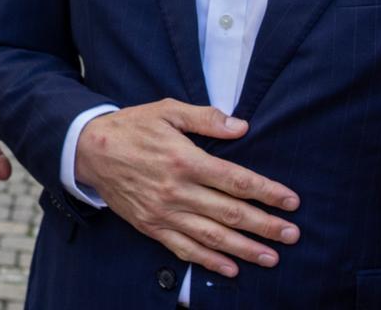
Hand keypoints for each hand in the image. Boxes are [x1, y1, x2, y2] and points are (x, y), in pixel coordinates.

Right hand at [74, 100, 298, 278]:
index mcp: (185, 160)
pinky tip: (231, 269)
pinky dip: (209, 261)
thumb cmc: (131, 127)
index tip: (291, 201)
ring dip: (245, 249)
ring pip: (212, 236)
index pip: (236, 180)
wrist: (88, 150)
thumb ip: (205, 118)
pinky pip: (184, 249)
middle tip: (293, 235)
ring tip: (271, 257)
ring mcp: (163, 212)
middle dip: (266, 226)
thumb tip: (241, 126)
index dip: (267, 193)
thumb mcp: (167, 110)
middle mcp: (177, 190)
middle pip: (230, 213)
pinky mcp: (151, 226)